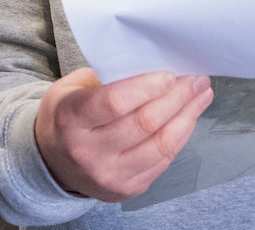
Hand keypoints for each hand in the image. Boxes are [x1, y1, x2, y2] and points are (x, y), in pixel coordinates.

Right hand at [34, 67, 212, 201]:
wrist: (52, 162)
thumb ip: (105, 79)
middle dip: (177, 97)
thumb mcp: (71, 89)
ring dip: (187, 117)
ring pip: (160, 145)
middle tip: (196, 78)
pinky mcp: (127, 189)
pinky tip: (188, 118)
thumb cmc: (67, 116)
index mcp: (71, 119)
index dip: (146, 87)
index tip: (169, 73)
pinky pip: (163, 161)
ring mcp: (109, 174)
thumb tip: (153, 65)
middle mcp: (88, 151)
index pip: (114, 102)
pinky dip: (180, 136)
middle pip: (144, 123)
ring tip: (201, 95)